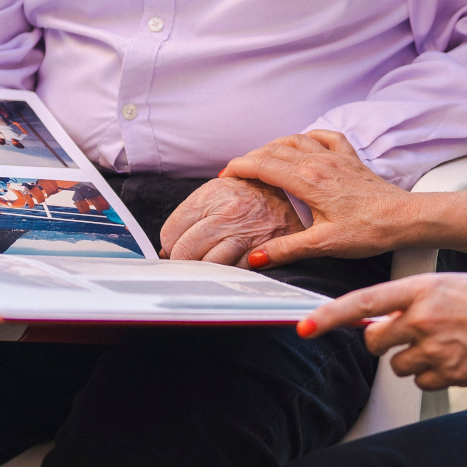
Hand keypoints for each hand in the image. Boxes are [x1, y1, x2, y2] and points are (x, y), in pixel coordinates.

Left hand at [159, 176, 304, 264]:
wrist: (299, 198)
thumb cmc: (255, 197)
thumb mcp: (222, 191)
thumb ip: (194, 214)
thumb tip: (167, 248)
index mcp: (212, 193)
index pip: (170, 231)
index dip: (171, 245)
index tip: (177, 248)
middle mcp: (227, 212)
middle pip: (184, 252)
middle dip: (183, 261)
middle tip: (191, 260)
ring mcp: (244, 234)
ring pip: (205, 266)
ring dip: (203, 269)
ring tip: (210, 263)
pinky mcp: (260, 253)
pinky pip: (230, 273)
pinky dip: (226, 274)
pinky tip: (232, 264)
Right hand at [220, 130, 416, 266]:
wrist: (406, 218)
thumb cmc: (369, 231)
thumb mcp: (324, 244)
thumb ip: (287, 249)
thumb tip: (256, 258)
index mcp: (308, 180)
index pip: (263, 165)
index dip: (239, 167)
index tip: (225, 175)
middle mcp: (319, 161)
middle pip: (275, 149)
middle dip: (252, 158)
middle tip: (238, 172)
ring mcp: (336, 157)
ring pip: (296, 140)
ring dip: (275, 146)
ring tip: (263, 159)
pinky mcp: (351, 159)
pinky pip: (325, 137)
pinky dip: (308, 137)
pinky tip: (305, 144)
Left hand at [297, 273, 466, 389]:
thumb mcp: (450, 285)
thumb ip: (415, 300)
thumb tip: (383, 321)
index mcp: (422, 288)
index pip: (363, 303)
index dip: (328, 318)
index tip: (304, 328)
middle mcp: (423, 318)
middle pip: (375, 342)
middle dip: (383, 343)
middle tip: (408, 335)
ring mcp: (435, 348)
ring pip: (398, 365)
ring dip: (413, 359)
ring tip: (446, 343)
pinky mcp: (449, 374)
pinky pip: (422, 381)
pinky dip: (433, 375)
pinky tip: (457, 358)